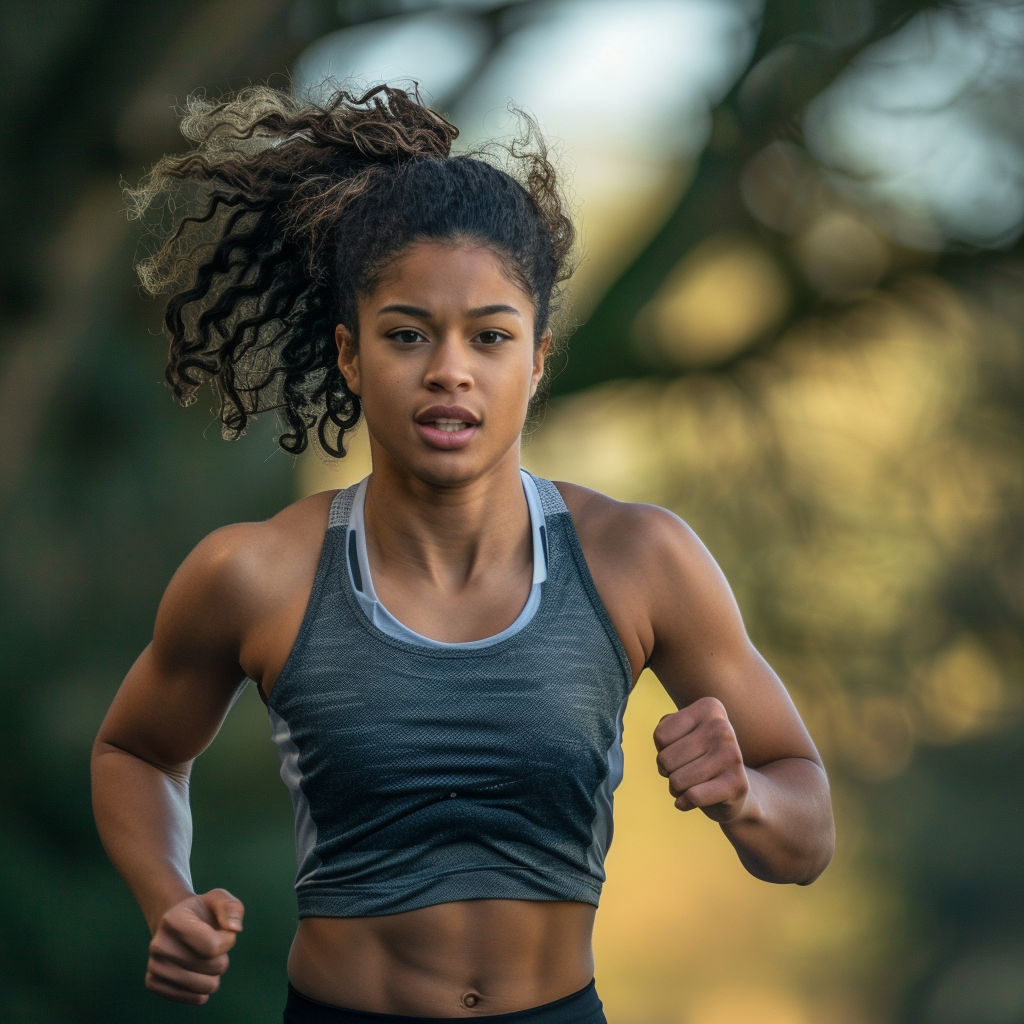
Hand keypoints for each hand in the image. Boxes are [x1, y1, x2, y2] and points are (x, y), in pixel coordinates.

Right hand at [146, 888, 243, 1003]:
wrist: (174, 924)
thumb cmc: (202, 912)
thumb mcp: (219, 899)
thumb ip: (232, 908)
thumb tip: (234, 929)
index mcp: (173, 921)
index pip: (213, 946)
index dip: (228, 940)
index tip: (224, 931)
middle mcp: (159, 945)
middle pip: (214, 967)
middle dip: (222, 956)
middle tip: (210, 944)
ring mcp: (154, 967)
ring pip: (207, 987)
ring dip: (213, 973)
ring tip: (203, 957)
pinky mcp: (154, 984)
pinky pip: (197, 998)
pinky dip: (203, 987)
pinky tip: (195, 970)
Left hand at [653, 697, 749, 821]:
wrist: (733, 788)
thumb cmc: (699, 757)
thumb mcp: (681, 732)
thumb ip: (665, 726)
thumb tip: (663, 742)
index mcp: (709, 708)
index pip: (661, 736)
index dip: (663, 750)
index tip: (681, 752)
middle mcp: (722, 727)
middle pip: (666, 759)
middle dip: (668, 772)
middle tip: (686, 771)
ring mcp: (732, 755)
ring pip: (677, 780)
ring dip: (676, 788)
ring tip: (691, 784)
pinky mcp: (737, 784)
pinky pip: (692, 796)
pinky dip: (684, 803)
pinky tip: (694, 800)